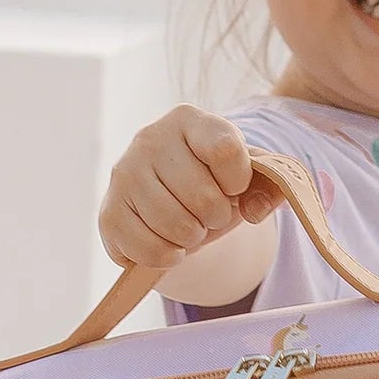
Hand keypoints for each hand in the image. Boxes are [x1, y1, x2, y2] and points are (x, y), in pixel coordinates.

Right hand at [97, 105, 281, 268]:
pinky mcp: (109, 212)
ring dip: (193, 239)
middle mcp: (150, 138)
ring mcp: (124, 174)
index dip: (238, 181)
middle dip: (216, 217)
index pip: (225, 151)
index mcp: (190, 121)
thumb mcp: (247, 177)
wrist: (169, 200)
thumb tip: (256, 208)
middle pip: (203, 197)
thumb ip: (269, 186)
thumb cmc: (213, 183)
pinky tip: (170, 244)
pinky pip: (149, 250)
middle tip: (208, 213)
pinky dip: (168, 257)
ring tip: (189, 226)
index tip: (234, 187)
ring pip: (176, 227)